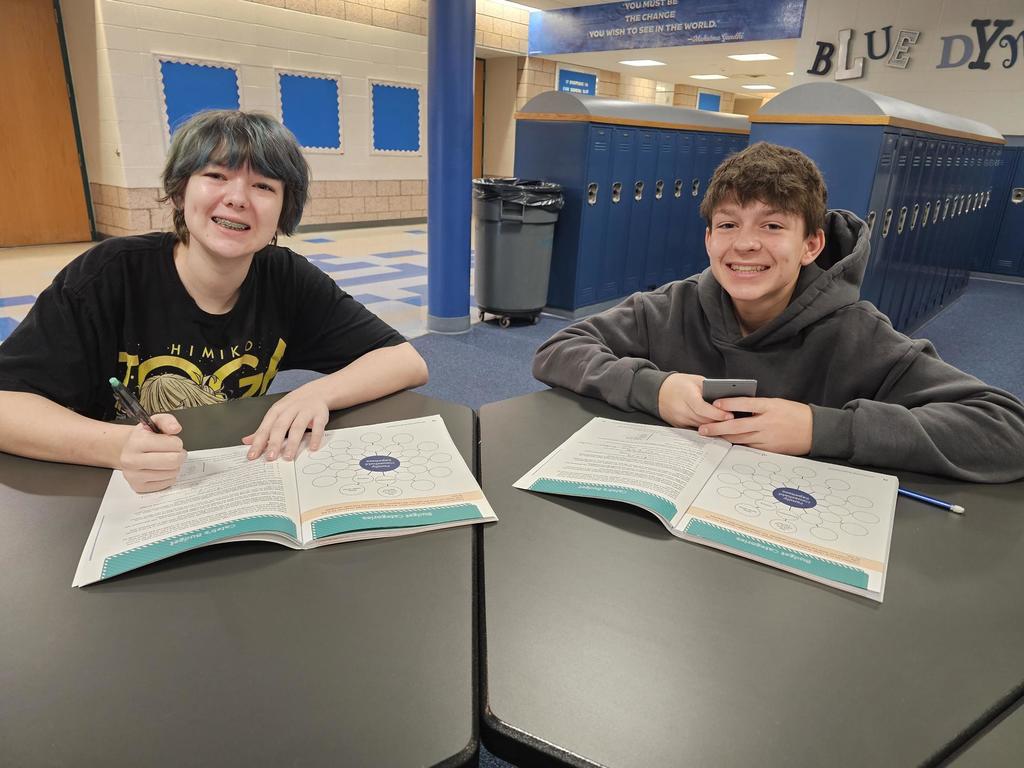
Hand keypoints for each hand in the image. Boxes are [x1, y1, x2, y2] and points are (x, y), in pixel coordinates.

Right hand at [118, 414, 186, 492]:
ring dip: (174, 466)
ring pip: (172, 473)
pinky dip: (169, 476)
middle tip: (174, 452)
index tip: (171, 441)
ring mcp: (133, 476)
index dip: (177, 442)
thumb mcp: (154, 422)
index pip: (173, 444)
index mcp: (136, 442)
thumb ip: (167, 421)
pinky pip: (167, 483)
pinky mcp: (138, 487)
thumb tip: (175, 428)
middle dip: (179, 455)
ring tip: (166, 460)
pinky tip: (161, 469)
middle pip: (173, 461)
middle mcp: (131, 460)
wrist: (128, 450)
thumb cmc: (144, 437)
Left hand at [243, 383, 329, 461]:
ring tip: (288, 457)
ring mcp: (305, 411)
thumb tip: (247, 441)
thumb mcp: (277, 414)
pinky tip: (312, 448)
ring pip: (297, 427)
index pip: (265, 427)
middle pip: (280, 426)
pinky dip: (315, 437)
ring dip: (293, 443)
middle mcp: (290, 410)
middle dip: (274, 442)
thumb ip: (264, 429)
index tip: (252, 456)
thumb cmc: (294, 406)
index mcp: (277, 411)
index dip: (258, 442)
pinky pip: (318, 426)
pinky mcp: (320, 414)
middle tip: (270, 458)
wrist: (316, 392)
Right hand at [657, 372, 734, 427]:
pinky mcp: (678, 425)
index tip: (730, 415)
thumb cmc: (678, 383)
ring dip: (714, 426)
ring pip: (701, 426)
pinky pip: (695, 429)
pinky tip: (716, 427)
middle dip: (720, 421)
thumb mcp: (695, 380)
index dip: (717, 413)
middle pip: (704, 420)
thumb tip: (727, 398)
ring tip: (729, 425)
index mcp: (686, 395)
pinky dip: (706, 427)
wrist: (658, 391)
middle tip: (735, 422)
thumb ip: (709, 389)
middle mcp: (681, 409)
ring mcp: (679, 419)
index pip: (703, 408)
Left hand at [697, 397, 812, 454]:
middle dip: (718, 428)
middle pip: (737, 426)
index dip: (729, 404)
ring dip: (724, 438)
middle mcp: (767, 423)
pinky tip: (727, 443)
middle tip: (703, 429)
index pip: (745, 403)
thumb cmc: (795, 414)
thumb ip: (758, 406)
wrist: (816, 430)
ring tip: (711, 436)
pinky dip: (738, 444)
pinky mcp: (770, 449)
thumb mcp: (777, 403)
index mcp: (770, 407)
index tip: (715, 404)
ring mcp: (768, 438)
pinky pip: (750, 447)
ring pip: (741, 439)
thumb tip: (736, 408)